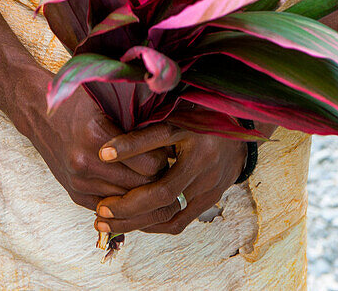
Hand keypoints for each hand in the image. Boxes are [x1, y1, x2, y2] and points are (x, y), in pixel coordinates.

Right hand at [26, 83, 167, 211]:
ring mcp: (79, 182)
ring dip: (141, 192)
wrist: (38, 112)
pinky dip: (124, 202)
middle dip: (157, 177)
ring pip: (126, 202)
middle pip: (140, 186)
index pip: (148, 164)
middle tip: (166, 165)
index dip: (163, 157)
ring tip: (151, 176)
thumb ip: (134, 116)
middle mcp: (86, 163)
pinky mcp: (75, 193)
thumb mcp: (107, 98)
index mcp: (97, 136)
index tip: (167, 148)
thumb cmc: (77, 100)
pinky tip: (133, 188)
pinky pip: (109, 208)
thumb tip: (170, 130)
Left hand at [93, 122, 246, 235]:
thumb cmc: (197, 119)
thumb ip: (146, 124)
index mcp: (190, 129)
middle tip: (100, 210)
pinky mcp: (209, 198)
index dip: (129, 147)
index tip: (101, 153)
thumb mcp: (174, 113)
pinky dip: (154, 225)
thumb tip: (108, 142)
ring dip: (135, 220)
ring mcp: (208, 182)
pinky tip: (133, 224)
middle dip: (127, 203)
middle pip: (161, 190)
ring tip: (107, 223)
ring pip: (167, 211)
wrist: (236, 134)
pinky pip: (179, 221)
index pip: (157, 138)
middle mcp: (202, 158)